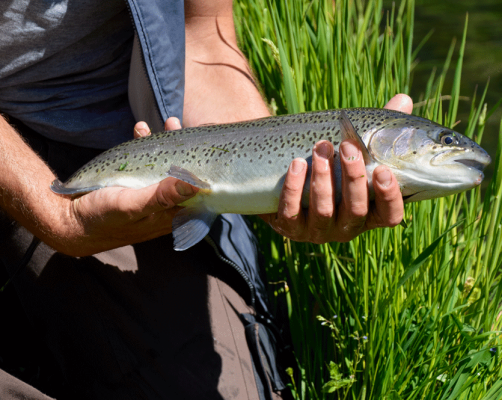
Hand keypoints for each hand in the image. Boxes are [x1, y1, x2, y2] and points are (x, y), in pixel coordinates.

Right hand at [60, 117, 196, 255]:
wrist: (70, 221)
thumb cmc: (103, 218)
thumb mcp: (132, 207)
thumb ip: (162, 197)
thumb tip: (196, 185)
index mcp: (171, 214)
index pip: (196, 189)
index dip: (201, 167)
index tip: (199, 143)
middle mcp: (165, 203)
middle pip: (182, 172)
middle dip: (183, 148)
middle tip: (176, 125)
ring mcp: (149, 191)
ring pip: (166, 164)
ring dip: (165, 142)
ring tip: (167, 122)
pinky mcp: (134, 182)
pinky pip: (146, 161)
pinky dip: (145, 145)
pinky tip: (140, 129)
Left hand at [260, 94, 412, 243]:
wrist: (285, 176)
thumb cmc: (331, 165)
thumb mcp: (355, 151)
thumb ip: (380, 131)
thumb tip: (403, 100)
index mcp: (368, 213)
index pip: (389, 216)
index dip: (389, 197)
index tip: (383, 170)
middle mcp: (345, 228)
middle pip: (355, 210)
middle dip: (352, 177)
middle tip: (347, 146)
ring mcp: (316, 231)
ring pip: (323, 211)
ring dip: (323, 178)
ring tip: (320, 147)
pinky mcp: (289, 228)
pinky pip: (291, 213)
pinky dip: (293, 189)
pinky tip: (296, 164)